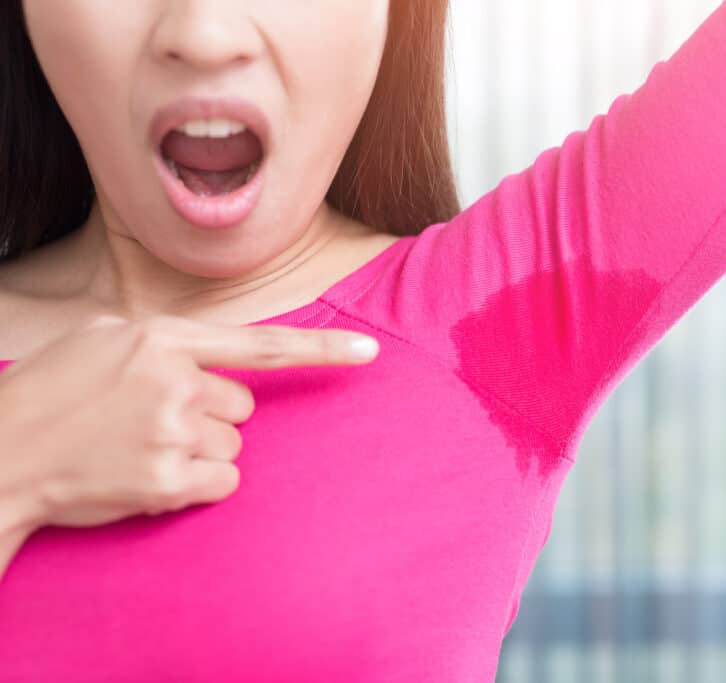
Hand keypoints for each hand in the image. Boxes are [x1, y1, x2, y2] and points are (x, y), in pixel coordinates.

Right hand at [0, 314, 378, 529]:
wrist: (3, 451)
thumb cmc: (53, 390)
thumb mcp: (104, 335)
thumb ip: (167, 338)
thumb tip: (214, 356)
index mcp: (164, 339)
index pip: (261, 345)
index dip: (322, 350)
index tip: (370, 352)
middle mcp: (175, 381)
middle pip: (243, 406)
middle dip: (210, 414)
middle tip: (154, 418)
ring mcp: (172, 433)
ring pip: (232, 446)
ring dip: (199, 450)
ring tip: (141, 445)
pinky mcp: (167, 481)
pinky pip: (222, 483)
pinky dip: (197, 484)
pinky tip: (150, 473)